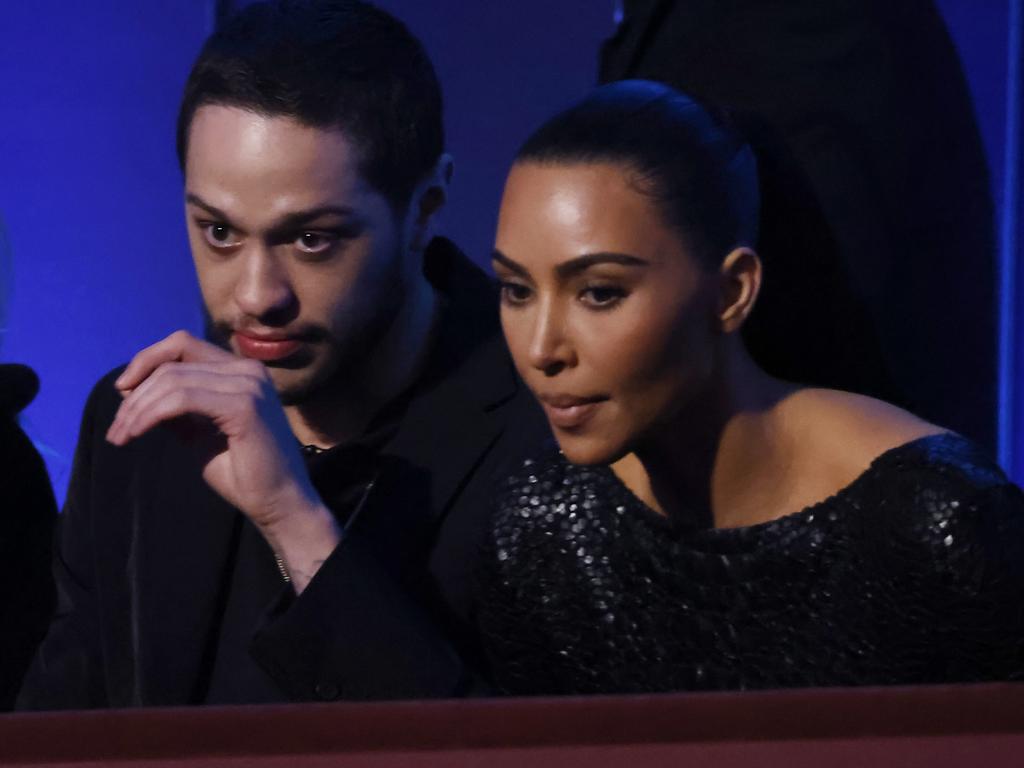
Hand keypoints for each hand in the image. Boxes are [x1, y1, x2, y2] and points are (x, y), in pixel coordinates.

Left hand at [105, 330, 339, 591]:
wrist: (280, 503)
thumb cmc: (245, 475)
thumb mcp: (200, 434)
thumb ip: (177, 411)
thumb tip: (134, 392)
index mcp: (242, 372)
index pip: (184, 345)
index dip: (147, 360)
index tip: (122, 391)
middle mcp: (248, 370)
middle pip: (173, 362)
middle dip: (135, 393)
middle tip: (116, 428)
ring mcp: (249, 385)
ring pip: (173, 379)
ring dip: (137, 408)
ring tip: (120, 436)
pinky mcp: (244, 406)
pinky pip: (182, 400)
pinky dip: (151, 415)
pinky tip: (135, 434)